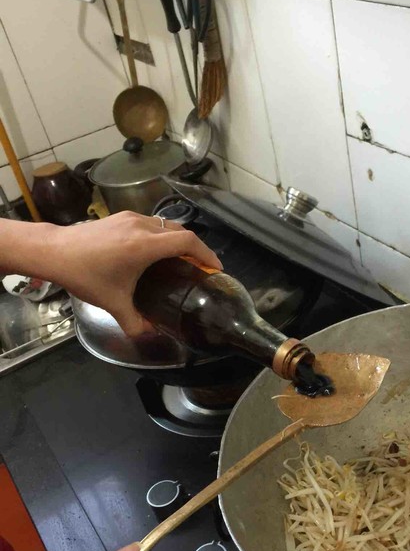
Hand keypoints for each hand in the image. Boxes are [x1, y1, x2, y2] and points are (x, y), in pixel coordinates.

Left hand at [43, 211, 221, 335]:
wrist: (53, 250)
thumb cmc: (84, 274)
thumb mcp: (112, 303)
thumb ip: (134, 322)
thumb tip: (148, 334)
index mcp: (145, 246)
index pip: (188, 242)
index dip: (207, 254)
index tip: (215, 268)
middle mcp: (142, 226)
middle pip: (180, 232)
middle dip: (195, 248)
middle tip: (200, 268)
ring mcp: (130, 218)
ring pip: (165, 225)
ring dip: (177, 240)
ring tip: (181, 260)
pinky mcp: (120, 217)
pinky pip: (151, 223)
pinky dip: (161, 236)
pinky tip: (155, 252)